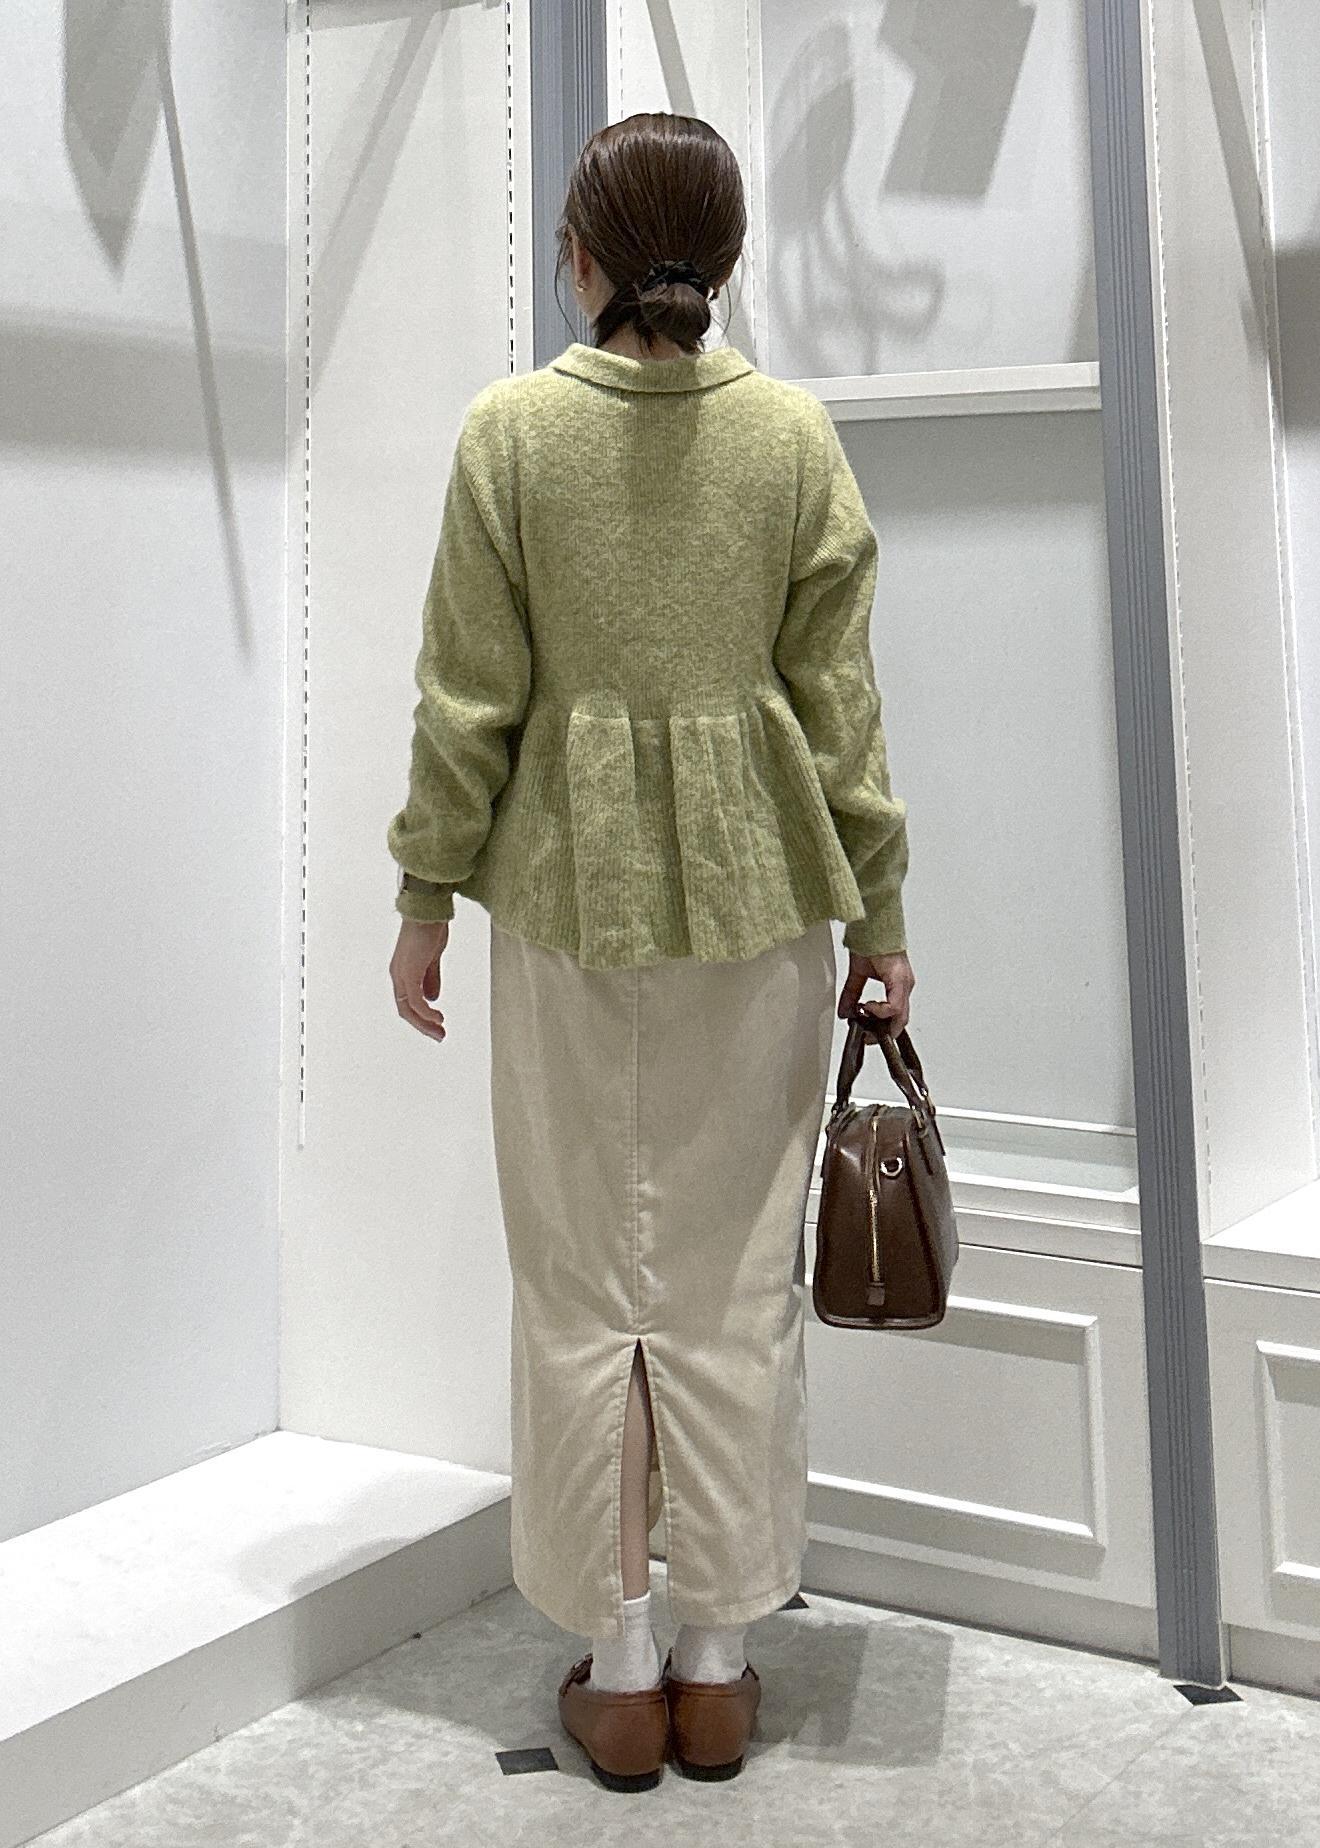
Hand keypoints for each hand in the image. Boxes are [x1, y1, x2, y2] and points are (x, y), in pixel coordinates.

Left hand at [390, 918, 448, 1041]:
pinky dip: (426, 1012)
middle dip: (423, 1025)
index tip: (438, 1025)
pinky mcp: (408, 973)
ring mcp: (401, 974)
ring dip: (424, 1023)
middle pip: (405, 1010)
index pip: (407, 1001)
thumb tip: (433, 998)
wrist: (428, 910)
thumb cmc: (430, 927)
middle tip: (439, 1036)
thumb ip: (431, 977)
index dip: (421, 1016)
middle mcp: (398, 974)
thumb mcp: (433, 957)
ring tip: (440, 1031)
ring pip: (408, 1009)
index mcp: (403, 971)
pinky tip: (437, 1017)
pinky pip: (414, 1001)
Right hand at [838, 949, 914, 1034]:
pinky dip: (880, 1010)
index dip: (882, 1028)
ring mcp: (904, 984)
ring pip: (900, 1017)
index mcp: (897, 985)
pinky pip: (894, 1006)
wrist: (872, 926)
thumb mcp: (857, 974)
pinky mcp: (900, 981)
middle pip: (900, 1021)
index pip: (895, 1015)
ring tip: (864, 1017)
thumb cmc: (870, 943)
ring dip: (880, 1023)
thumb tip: (845, 1012)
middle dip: (882, 1033)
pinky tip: (867, 1005)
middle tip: (866, 1036)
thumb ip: (852, 995)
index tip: (865, 1031)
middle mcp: (905, 986)